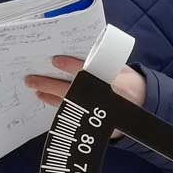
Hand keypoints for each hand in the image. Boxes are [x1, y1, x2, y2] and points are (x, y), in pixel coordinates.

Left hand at [25, 56, 146, 108]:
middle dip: (49, 85)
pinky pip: (72, 114)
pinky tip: (45, 98)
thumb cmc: (125, 81)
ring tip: (35, 89)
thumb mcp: (120, 67)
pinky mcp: (96, 125)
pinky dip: (57, 106)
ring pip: (69, 105)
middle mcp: (106, 98)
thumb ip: (101, 61)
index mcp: (116, 80)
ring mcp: (101, 113)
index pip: (89, 72)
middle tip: (31, 79)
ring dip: (49, 96)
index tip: (54, 60)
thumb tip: (75, 47)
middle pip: (72, 91)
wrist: (141, 106)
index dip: (71, 66)